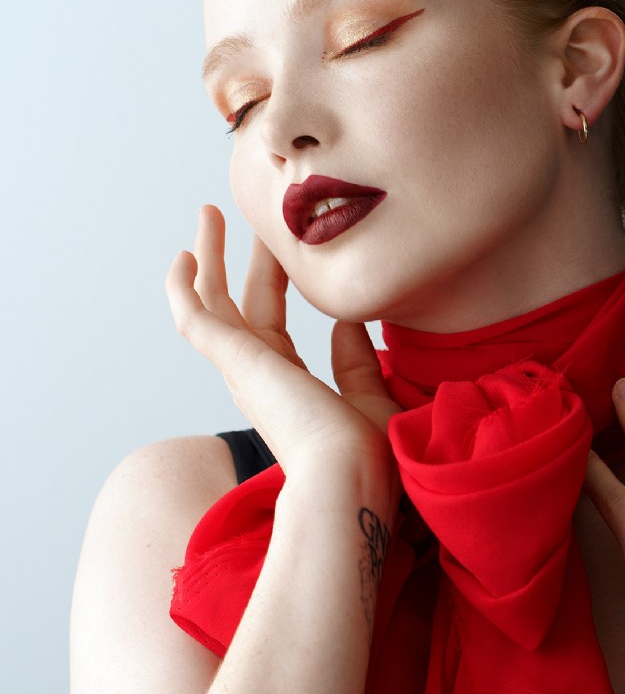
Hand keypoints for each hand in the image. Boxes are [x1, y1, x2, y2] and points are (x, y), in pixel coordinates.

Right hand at [165, 206, 398, 477]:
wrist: (352, 481)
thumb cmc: (368, 456)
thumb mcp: (371, 400)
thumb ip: (356, 365)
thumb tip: (348, 322)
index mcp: (287, 387)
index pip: (274, 322)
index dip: (276, 279)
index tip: (286, 247)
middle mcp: (258, 378)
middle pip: (239, 304)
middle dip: (238, 258)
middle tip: (237, 214)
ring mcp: (243, 371)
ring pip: (213, 304)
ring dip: (208, 258)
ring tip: (208, 213)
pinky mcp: (235, 362)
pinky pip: (196, 319)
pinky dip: (184, 289)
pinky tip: (183, 255)